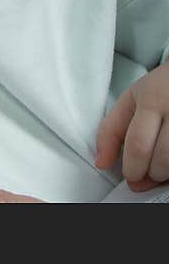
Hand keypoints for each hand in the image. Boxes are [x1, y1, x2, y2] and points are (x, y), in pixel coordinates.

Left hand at [96, 61, 168, 187]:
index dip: (132, 167)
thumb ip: (112, 129)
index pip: (138, 144)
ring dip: (166, 174)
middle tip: (145, 169)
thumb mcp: (132, 99)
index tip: (129, 174)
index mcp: (153, 99)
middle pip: (161, 160)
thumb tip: (101, 162)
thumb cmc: (161, 88)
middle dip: (149, 173)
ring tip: (160, 162)